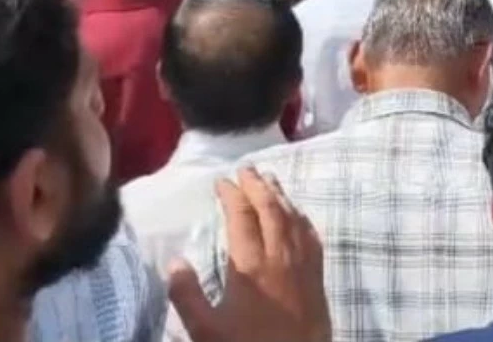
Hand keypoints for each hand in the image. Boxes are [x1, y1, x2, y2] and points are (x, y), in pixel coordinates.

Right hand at [168, 168, 330, 341]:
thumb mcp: (206, 330)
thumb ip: (186, 295)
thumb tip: (174, 260)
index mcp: (250, 265)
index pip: (242, 218)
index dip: (232, 195)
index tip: (222, 181)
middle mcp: (280, 256)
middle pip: (271, 209)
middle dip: (258, 185)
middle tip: (246, 168)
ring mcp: (303, 264)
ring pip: (293, 218)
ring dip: (280, 195)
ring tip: (269, 180)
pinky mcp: (318, 275)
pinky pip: (311, 236)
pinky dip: (301, 217)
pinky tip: (297, 214)